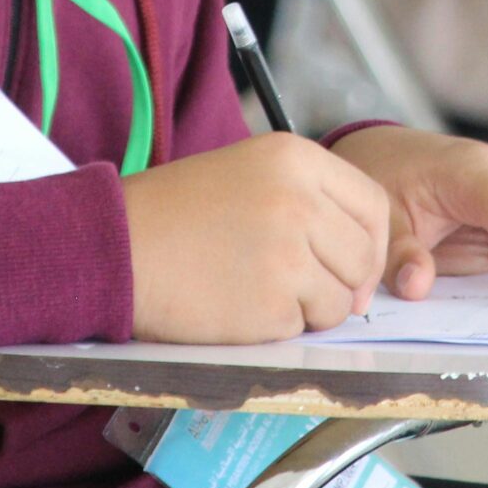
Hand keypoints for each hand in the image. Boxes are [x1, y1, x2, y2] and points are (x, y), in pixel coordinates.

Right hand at [122, 133, 388, 342]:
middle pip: (363, 259)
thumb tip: (363, 261)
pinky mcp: (270, 305)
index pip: (373, 205)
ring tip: (258, 290)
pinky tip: (236, 305)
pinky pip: (299, 328)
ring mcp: (288, 254)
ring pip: (338, 301)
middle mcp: (300, 200)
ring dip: (309, 308)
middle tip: (304, 289)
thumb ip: (309, 199)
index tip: (354, 266)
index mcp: (296, 158)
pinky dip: (275, 327)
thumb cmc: (175, 213)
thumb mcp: (249, 171)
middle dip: (343, 284)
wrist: (114, 246)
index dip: (373, 244)